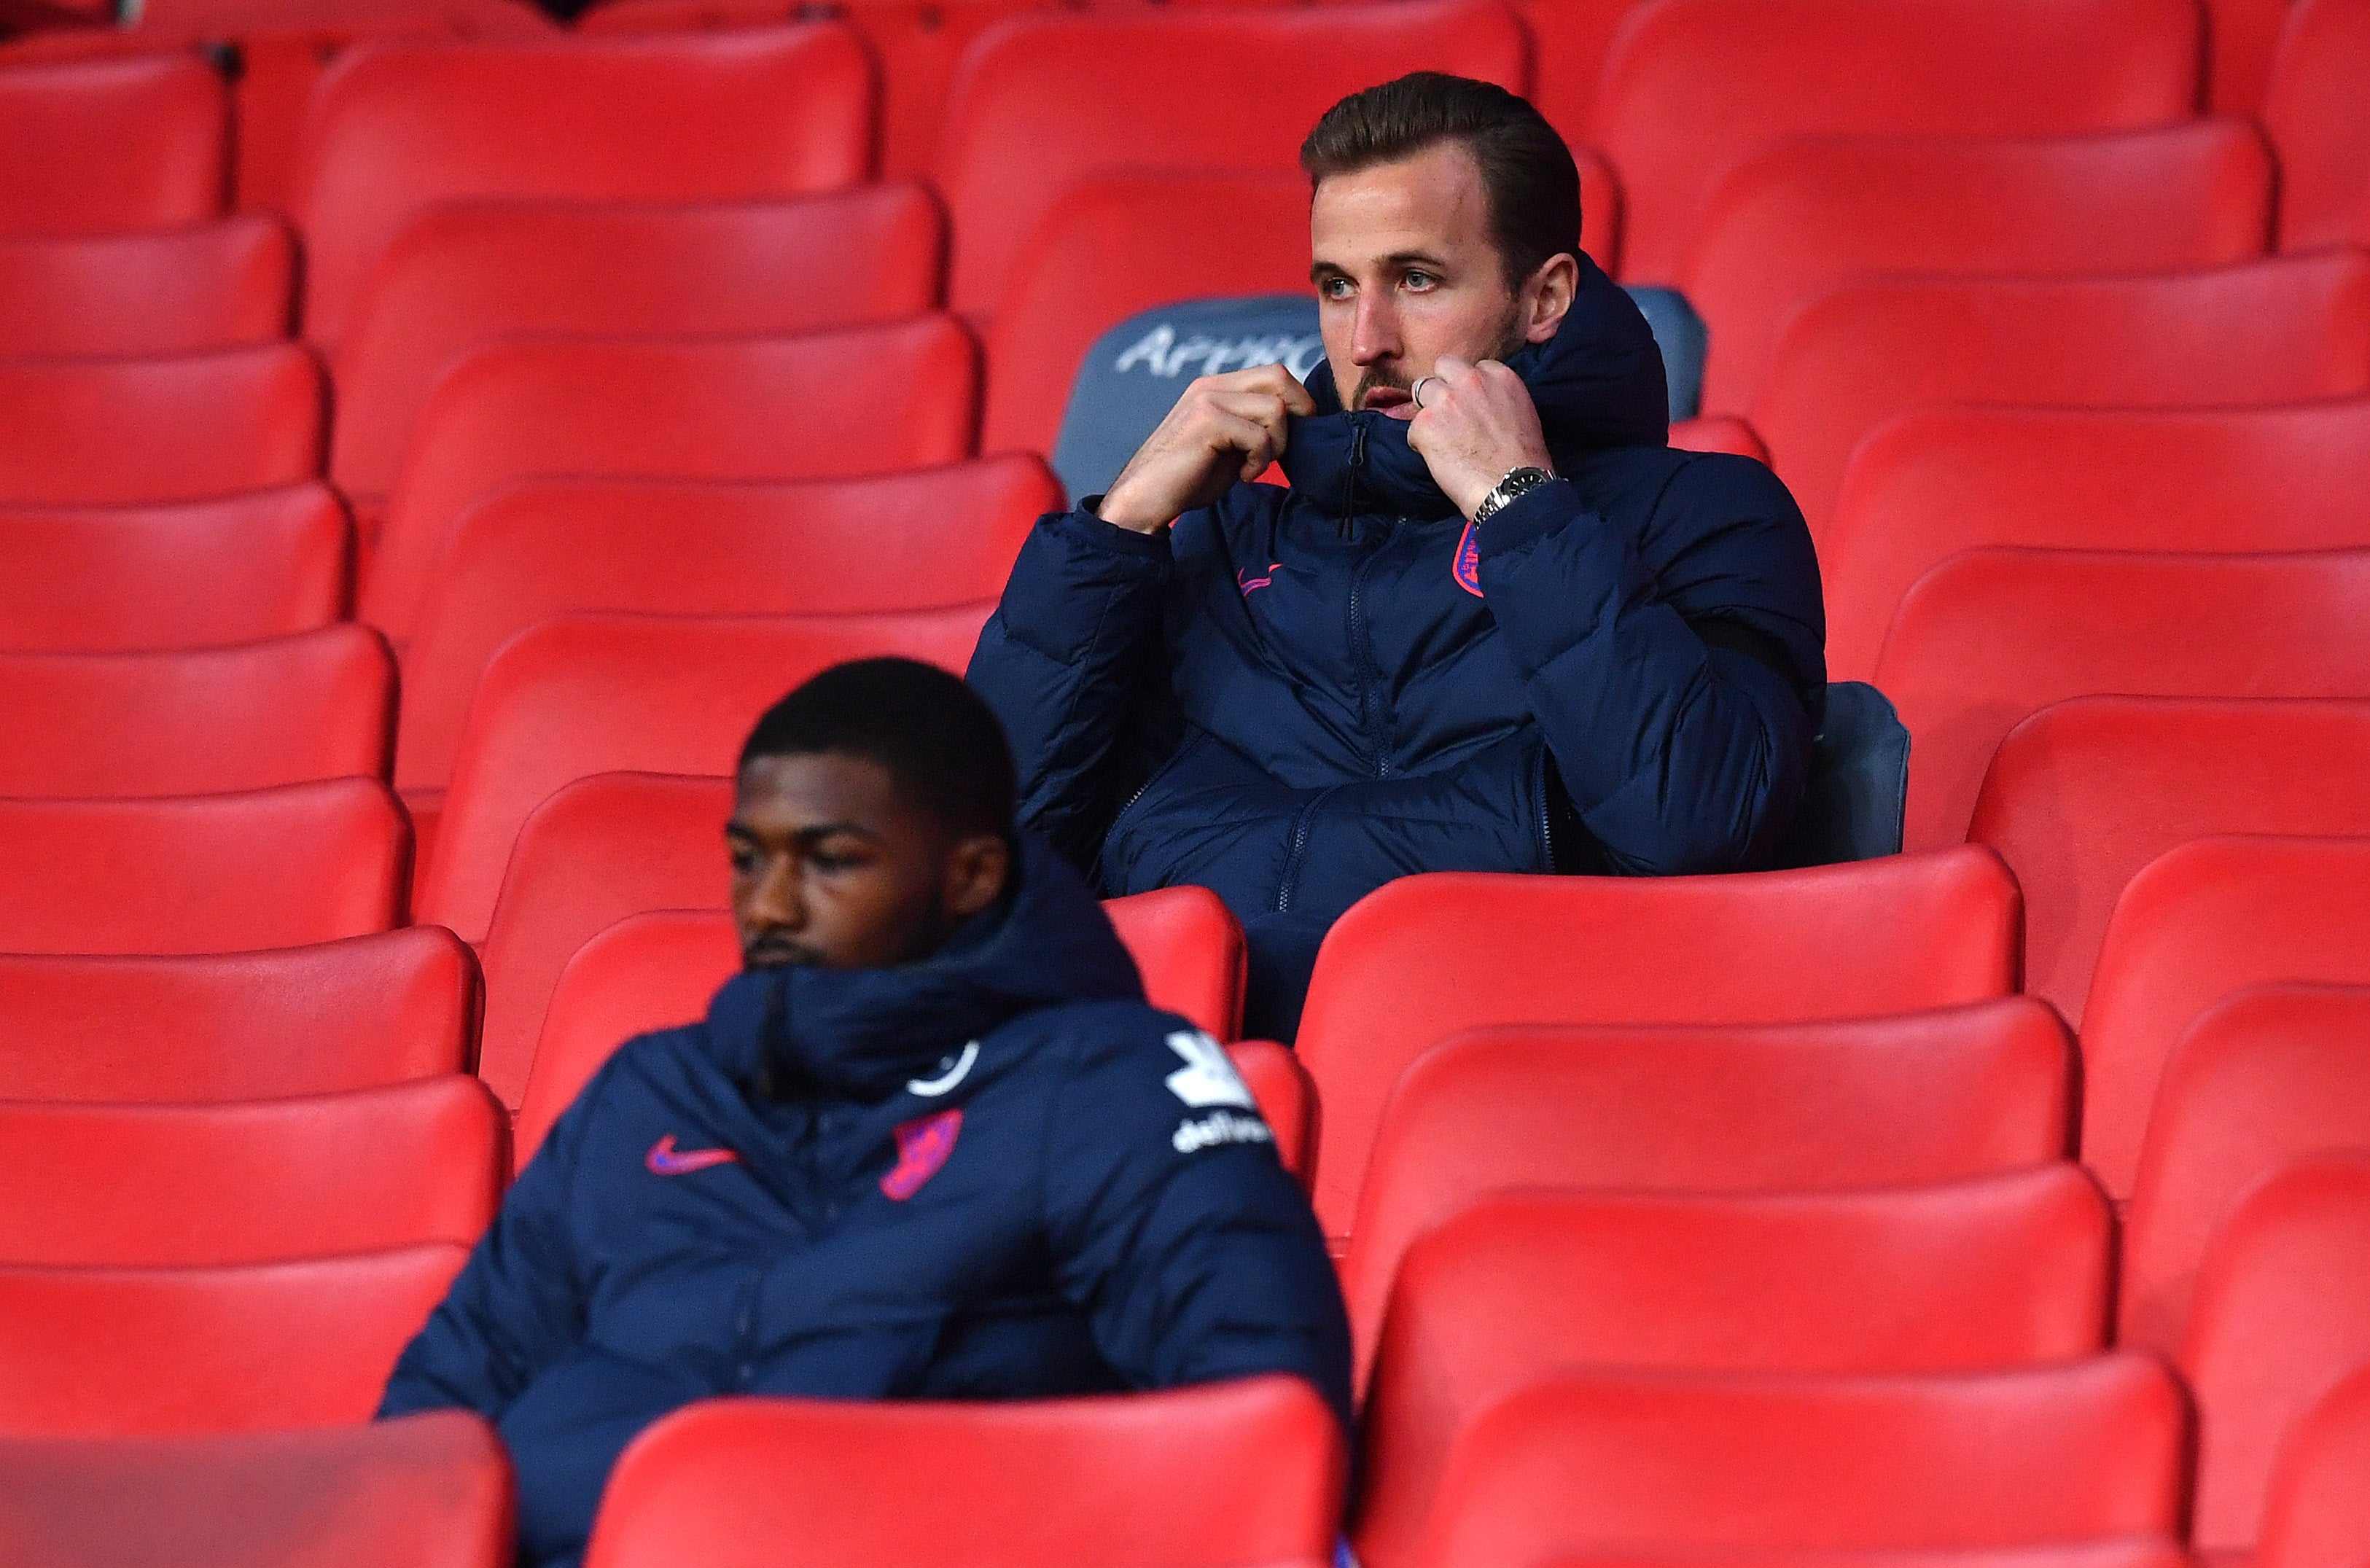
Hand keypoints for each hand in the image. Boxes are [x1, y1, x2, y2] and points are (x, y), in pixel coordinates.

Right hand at [1097, 364, 1315, 533]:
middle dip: (1297, 415)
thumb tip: (1299, 422)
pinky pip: (1259, 435)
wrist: (1145, 500)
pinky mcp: (1207, 421)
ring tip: (1254, 467)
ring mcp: (1208, 399)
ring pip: (1275, 408)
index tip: (1288, 441)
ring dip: (1276, 445)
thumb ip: (1255, 426)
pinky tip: (1243, 477)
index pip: (1275, 374)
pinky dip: (1260, 461)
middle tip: (1282, 450)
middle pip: (1280, 376)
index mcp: (1217, 387)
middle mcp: (1212, 385)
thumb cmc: (1188, 478)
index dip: (1296, 404)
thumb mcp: (1230, 446)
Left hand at [1405, 356, 1554, 519]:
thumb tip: (1479, 402)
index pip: (1472, 367)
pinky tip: (1440, 459)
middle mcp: (1471, 380)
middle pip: (1443, 367)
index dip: (1467, 387)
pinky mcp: (1425, 423)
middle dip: (1442, 385)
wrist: (1512, 487)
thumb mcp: (1522, 412)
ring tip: (1441, 438)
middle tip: (1448, 413)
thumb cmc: (1522, 460)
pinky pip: (1413, 428)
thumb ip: (1497, 397)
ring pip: (1420, 391)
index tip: (1470, 406)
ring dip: (1428, 411)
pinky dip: (1421, 444)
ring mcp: (1445, 400)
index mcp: (1499, 376)